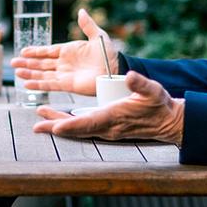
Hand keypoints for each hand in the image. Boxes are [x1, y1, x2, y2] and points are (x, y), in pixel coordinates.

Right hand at [11, 8, 119, 95]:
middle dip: (27, 63)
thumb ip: (87, 25)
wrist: (116, 69)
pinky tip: (27, 84)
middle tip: (13, 62)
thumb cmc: (109, 54)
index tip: (23, 51)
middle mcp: (64, 63)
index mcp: (69, 50)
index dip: (36, 51)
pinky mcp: (67, 85)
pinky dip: (38, 85)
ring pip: (43, 74)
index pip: (48, 51)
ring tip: (16, 73)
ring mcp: (65, 74)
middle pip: (42, 63)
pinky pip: (50, 85)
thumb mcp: (98, 36)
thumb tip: (81, 11)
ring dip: (29, 73)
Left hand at [32, 71, 184, 145]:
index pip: (88, 123)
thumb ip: (141, 84)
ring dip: (59, 125)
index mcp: (115, 117)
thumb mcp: (153, 91)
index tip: (54, 126)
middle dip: (56, 128)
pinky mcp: (108, 128)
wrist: (169, 121)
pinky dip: (69, 124)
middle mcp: (108, 127)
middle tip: (37, 128)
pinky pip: (84, 128)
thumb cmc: (161, 105)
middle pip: (77, 130)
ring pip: (78, 130)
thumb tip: (130, 75)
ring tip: (40, 121)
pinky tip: (59, 119)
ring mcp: (107, 130)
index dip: (70, 125)